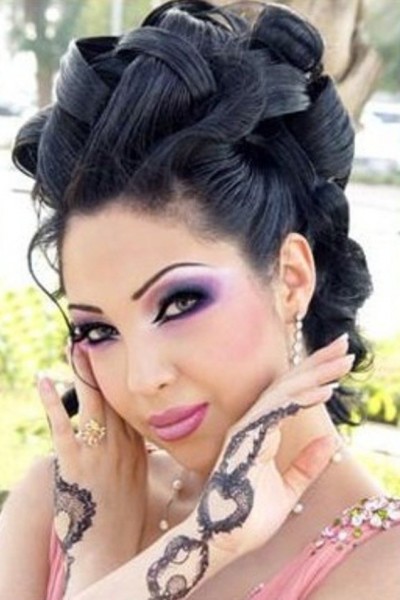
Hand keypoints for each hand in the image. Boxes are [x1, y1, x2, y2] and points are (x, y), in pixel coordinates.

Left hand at [38, 344, 147, 593]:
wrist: (110, 544)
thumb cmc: (123, 514)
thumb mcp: (140, 479)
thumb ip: (139, 452)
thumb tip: (140, 435)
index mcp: (138, 445)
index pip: (130, 402)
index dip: (122, 377)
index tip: (117, 355)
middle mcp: (122, 442)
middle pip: (113, 394)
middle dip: (103, 364)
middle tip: (95, 337)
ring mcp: (98, 450)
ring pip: (91, 401)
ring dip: (81, 371)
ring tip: (74, 346)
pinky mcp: (74, 460)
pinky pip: (62, 423)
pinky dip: (51, 400)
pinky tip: (44, 380)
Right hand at [196, 333, 352, 557]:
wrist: (221, 541)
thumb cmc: (249, 518)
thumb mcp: (288, 490)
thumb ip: (307, 465)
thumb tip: (331, 442)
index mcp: (260, 430)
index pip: (290, 394)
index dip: (314, 374)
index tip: (339, 360)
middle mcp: (252, 423)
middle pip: (289, 384)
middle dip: (318, 362)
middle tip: (345, 345)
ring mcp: (248, 429)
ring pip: (284, 391)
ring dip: (315, 374)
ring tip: (343, 362)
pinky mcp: (247, 440)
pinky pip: (277, 412)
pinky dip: (301, 399)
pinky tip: (324, 390)